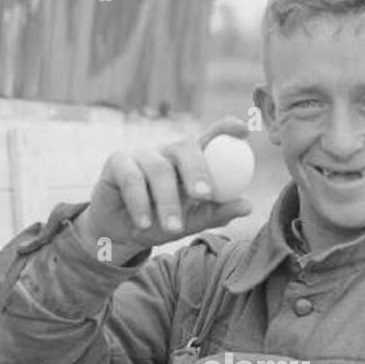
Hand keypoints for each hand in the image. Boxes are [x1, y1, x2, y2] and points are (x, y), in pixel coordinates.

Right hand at [73, 116, 253, 260]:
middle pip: (184, 146)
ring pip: (158, 169)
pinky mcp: (117, 162)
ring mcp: (142, 154)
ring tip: (172, 229)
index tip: (243, 131)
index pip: (210, 137)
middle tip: (205, 195)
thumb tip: (248, 205)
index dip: (225, 129)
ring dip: (167, 202)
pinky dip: (141, 204)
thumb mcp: (191, 222)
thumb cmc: (161, 223)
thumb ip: (217, 213)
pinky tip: (145, 224)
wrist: (121, 234)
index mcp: (190, 161)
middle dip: (197, 169)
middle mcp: (167, 152)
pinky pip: (132, 179)